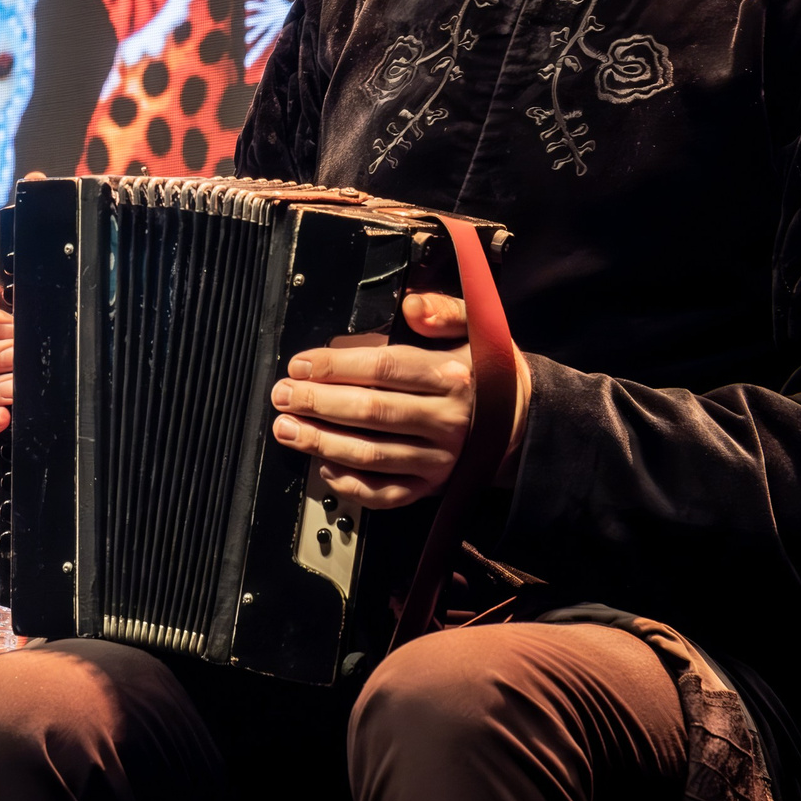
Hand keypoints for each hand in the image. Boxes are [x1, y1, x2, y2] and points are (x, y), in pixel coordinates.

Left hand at [270, 292, 502, 509]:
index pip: (384, 370)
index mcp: (453, 377)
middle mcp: (448, 421)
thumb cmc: (480, 368)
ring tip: (288, 428)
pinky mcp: (432, 487)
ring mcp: (440, 459)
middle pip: (371, 413)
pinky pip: (385, 494)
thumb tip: (412, 306)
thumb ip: (442, 310)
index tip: (301, 364)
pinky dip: (350, 485)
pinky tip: (323, 467)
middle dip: (318, 404)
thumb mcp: (473, 326)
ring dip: (322, 443)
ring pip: (371, 455)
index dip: (336, 367)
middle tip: (283, 395)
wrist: (517, 419)